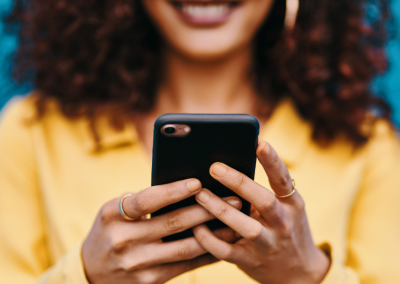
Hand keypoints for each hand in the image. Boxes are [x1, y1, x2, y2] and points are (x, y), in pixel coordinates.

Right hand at [82, 179, 240, 283]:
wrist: (91, 272)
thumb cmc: (109, 231)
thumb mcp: (113, 211)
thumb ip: (141, 200)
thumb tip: (184, 189)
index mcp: (113, 215)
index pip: (146, 200)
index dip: (173, 191)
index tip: (198, 182)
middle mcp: (123, 240)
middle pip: (172, 223)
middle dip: (206, 210)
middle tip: (232, 199)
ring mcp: (137, 264)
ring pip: (185, 247)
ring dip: (214, 234)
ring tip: (235, 222)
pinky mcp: (149, 280)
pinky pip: (185, 265)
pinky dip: (205, 254)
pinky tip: (221, 243)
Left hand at [193, 142, 330, 283]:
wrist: (299, 272)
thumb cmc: (286, 229)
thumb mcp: (287, 208)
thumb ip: (266, 190)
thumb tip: (232, 165)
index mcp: (291, 204)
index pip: (283, 179)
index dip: (272, 161)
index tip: (260, 143)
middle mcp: (282, 223)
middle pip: (263, 200)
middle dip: (238, 183)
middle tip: (214, 167)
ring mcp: (267, 244)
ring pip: (244, 227)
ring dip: (220, 210)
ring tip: (200, 194)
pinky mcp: (251, 261)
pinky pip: (227, 251)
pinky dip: (210, 240)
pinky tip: (196, 227)